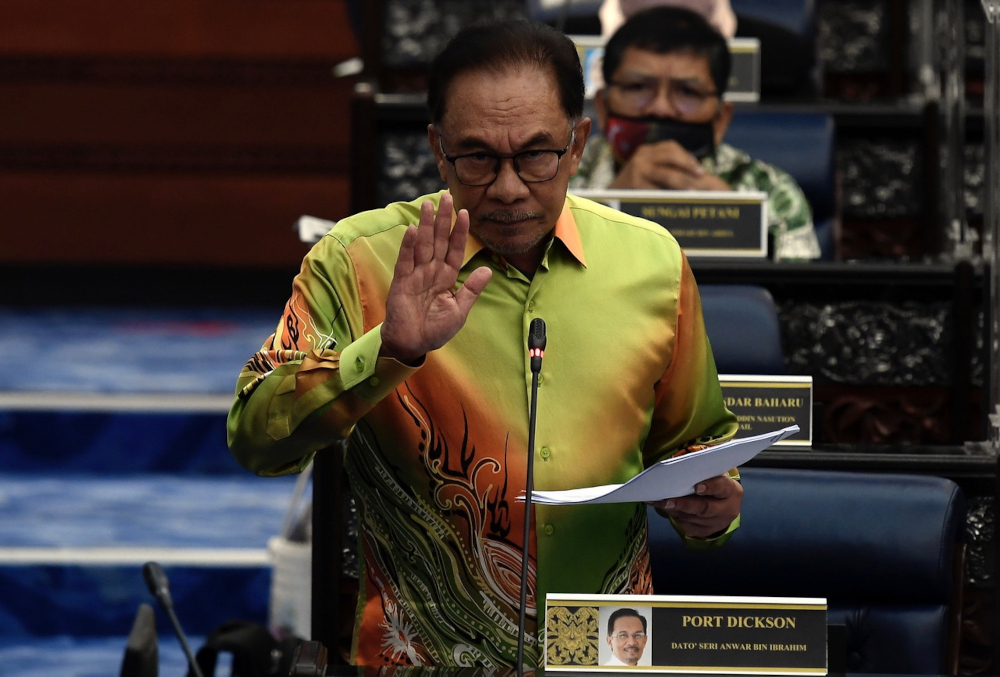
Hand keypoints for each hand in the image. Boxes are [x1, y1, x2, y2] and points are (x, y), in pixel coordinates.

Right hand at [380, 193, 492, 364]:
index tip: (465, 212)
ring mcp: (415, 275)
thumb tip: (488, 270)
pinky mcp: (401, 282)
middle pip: (438, 240)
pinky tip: (412, 230)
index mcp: (446, 277)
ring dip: (425, 225)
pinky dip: (408, 246)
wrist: (413, 344)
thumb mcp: (459, 310)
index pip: (454, 249)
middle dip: (442, 219)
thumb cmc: (435, 330)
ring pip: (422, 245)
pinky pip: (406, 261)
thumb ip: (471, 289)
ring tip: (428, 205)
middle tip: (445, 196)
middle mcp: (431, 271)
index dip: (459, 231)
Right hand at [609, 140, 730, 191]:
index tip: (699, 169)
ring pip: (668, 175)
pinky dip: (671, 195)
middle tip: (702, 176)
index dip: (687, 157)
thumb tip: (697, 173)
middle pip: (671, 157)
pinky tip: (679, 200)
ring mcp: (637, 170)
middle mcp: (641, 157)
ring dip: (684, 182)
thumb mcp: (647, 169)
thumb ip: (665, 167)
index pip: (671, 147)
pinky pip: (659, 190)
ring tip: (695, 190)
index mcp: (646, 151)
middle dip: (689, 166)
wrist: (610, 197)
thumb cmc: (635, 184)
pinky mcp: (635, 185)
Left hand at [648, 473, 742, 538]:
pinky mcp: (706, 532)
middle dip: (684, 504)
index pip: (722, 488)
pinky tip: (664, 509)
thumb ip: (701, 471)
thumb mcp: (713, 474)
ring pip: (693, 519)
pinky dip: (675, 517)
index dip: (710, 487)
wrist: (723, 503)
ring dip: (674, 511)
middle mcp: (728, 510)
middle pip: (705, 509)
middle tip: (666, 501)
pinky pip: (688, 527)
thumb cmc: (713, 482)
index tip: (697, 486)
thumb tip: (677, 468)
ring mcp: (718, 524)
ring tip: (657, 502)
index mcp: (732, 491)